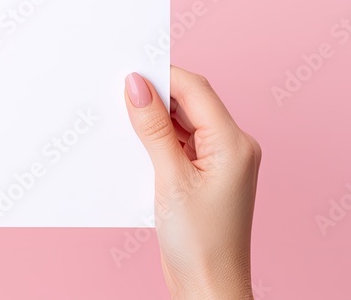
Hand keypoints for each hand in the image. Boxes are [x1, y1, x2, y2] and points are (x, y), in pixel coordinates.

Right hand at [124, 66, 260, 299]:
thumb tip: (137, 86)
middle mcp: (234, 147)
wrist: (209, 288)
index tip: (125, 72)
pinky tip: (135, 146)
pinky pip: (182, 144)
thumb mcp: (168, 179)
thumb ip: (153, 129)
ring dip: (154, 120)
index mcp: (233, 142)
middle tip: (117, 93)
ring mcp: (222, 162)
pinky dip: (159, 140)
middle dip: (155, 96)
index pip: (195, 89)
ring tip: (122, 122)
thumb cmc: (199, 243)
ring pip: (184, 122)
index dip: (160, 76)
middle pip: (190, 102)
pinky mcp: (208, 176)